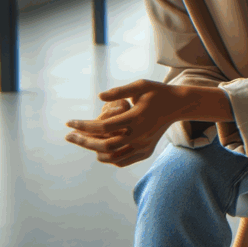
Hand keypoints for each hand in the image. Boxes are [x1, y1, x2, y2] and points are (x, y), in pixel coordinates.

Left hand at [65, 80, 186, 166]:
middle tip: (68, 136)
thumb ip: (119, 91)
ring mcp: (144, 145)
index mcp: (137, 117)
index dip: (83, 125)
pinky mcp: (147, 151)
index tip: (69, 123)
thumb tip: (99, 97)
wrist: (179, 105)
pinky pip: (122, 161)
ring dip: (95, 151)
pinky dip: (109, 159)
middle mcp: (140, 135)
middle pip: (105, 145)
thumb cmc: (157, 92)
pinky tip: (100, 150)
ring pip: (113, 158)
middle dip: (83, 142)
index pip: (103, 126)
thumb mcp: (140, 85)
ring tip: (84, 142)